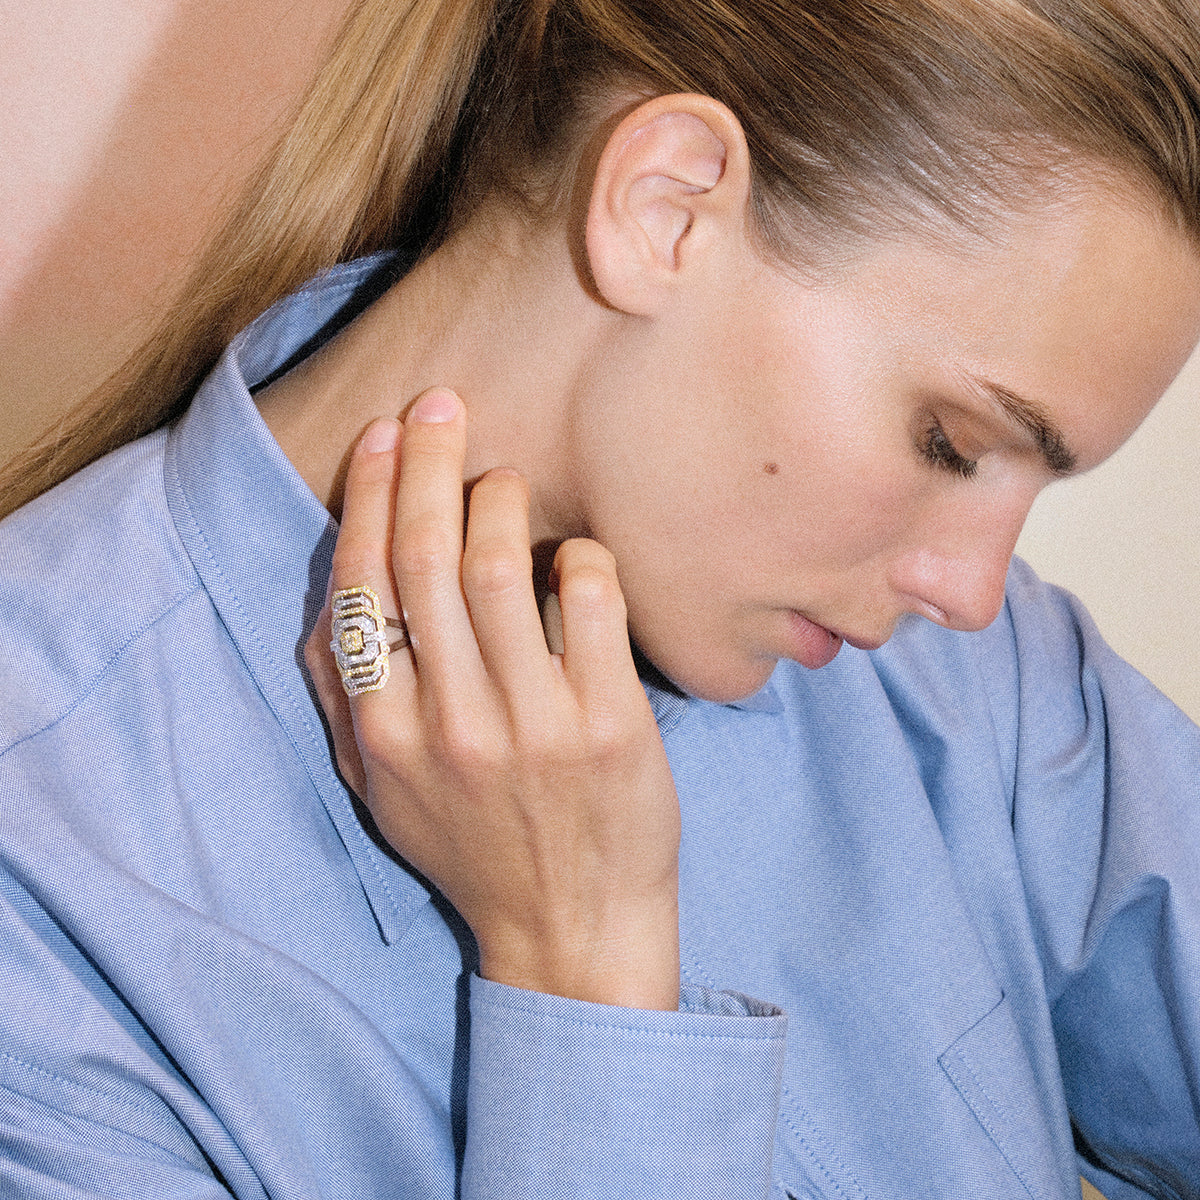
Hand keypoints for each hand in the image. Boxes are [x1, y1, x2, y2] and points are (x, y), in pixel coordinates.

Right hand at [305, 389, 681, 1008]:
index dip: (372, 494)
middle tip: (442, 404)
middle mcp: (450, 722)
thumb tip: (329, 600)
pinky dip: (578, 556)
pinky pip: (588, 600)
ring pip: (501, 568)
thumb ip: (345, 699)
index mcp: (384, 732)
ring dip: (499, 500)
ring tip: (503, 479)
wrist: (571, 931)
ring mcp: (533, 723)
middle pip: (426, 557)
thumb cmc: (475, 851)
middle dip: (428, 461)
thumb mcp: (381, 790)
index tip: (384, 434)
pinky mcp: (610, 724)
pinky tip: (573, 555)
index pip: (364, 583)